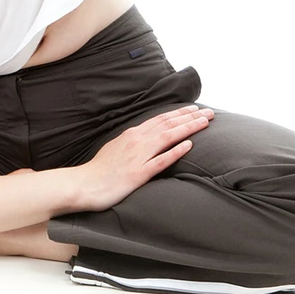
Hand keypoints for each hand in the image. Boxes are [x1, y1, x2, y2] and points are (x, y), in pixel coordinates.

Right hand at [74, 104, 213, 211]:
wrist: (84, 184)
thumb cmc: (100, 169)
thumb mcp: (117, 148)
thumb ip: (133, 142)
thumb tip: (147, 138)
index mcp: (132, 134)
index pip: (160, 119)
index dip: (179, 113)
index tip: (195, 109)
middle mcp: (136, 141)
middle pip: (168, 124)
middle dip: (190, 117)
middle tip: (209, 113)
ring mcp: (138, 156)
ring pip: (167, 137)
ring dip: (188, 128)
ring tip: (205, 123)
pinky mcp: (138, 173)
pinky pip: (160, 160)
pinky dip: (175, 151)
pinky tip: (188, 145)